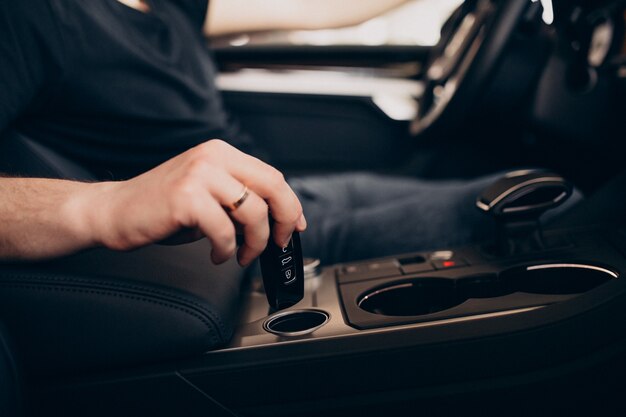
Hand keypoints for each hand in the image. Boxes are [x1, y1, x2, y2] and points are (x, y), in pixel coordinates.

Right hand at [83, 140, 305, 265]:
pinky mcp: (186, 198)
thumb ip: (239, 200)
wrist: (113, 211)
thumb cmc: (161, 208)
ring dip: (254, 243)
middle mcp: (212, 157)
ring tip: (240, 255)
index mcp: (220, 153)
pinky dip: (227, 249)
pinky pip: (226, 231)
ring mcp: (199, 175)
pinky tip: (217, 255)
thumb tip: (275, 221)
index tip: (295, 226)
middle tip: (277, 244)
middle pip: (272, 187)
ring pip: (253, 211)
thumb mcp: (208, 195)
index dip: (290, 205)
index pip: (272, 176)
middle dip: (284, 221)